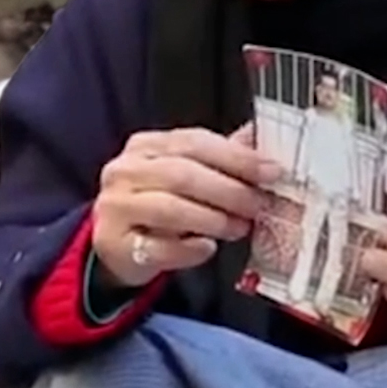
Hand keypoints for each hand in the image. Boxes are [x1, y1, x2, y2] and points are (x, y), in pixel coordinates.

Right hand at [91, 124, 278, 287]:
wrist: (115, 245)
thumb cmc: (155, 204)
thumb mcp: (183, 174)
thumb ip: (218, 157)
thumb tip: (257, 137)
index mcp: (145, 145)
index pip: (194, 142)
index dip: (236, 157)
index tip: (271, 171)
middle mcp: (125, 171)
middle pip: (183, 174)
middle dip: (228, 191)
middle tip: (258, 205)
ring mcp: (116, 207)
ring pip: (170, 209)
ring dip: (213, 219)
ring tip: (239, 228)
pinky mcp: (115, 244)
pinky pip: (159, 248)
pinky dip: (188, 250)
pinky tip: (207, 248)